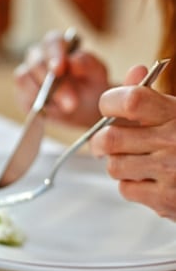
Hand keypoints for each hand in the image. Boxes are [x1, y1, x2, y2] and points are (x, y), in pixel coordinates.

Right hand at [14, 29, 109, 126]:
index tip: (60, 69)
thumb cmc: (92, 85)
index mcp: (59, 45)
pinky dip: (34, 103)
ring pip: (24, 77)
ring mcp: (28, 75)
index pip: (52, 41)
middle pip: (35, 61)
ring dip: (41, 94)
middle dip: (50, 81)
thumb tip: (72, 60)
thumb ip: (87, 64)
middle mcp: (40, 57)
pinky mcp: (23, 93)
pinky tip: (50, 111)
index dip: (54, 54)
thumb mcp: (97, 73)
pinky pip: (22, 95)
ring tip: (65, 108)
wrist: (87, 108)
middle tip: (70, 100)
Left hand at [89, 64, 175, 219]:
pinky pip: (126, 189)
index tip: (109, 108)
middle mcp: (174, 141)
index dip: (111, 102)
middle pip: (110, 139)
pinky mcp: (165, 199)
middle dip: (101, 141)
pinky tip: (149, 179)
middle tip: (105, 142)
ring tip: (135, 160)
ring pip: (114, 166)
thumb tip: (135, 71)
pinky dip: (132, 184)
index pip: (132, 101)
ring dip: (119, 163)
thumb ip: (155, 94)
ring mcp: (170, 172)